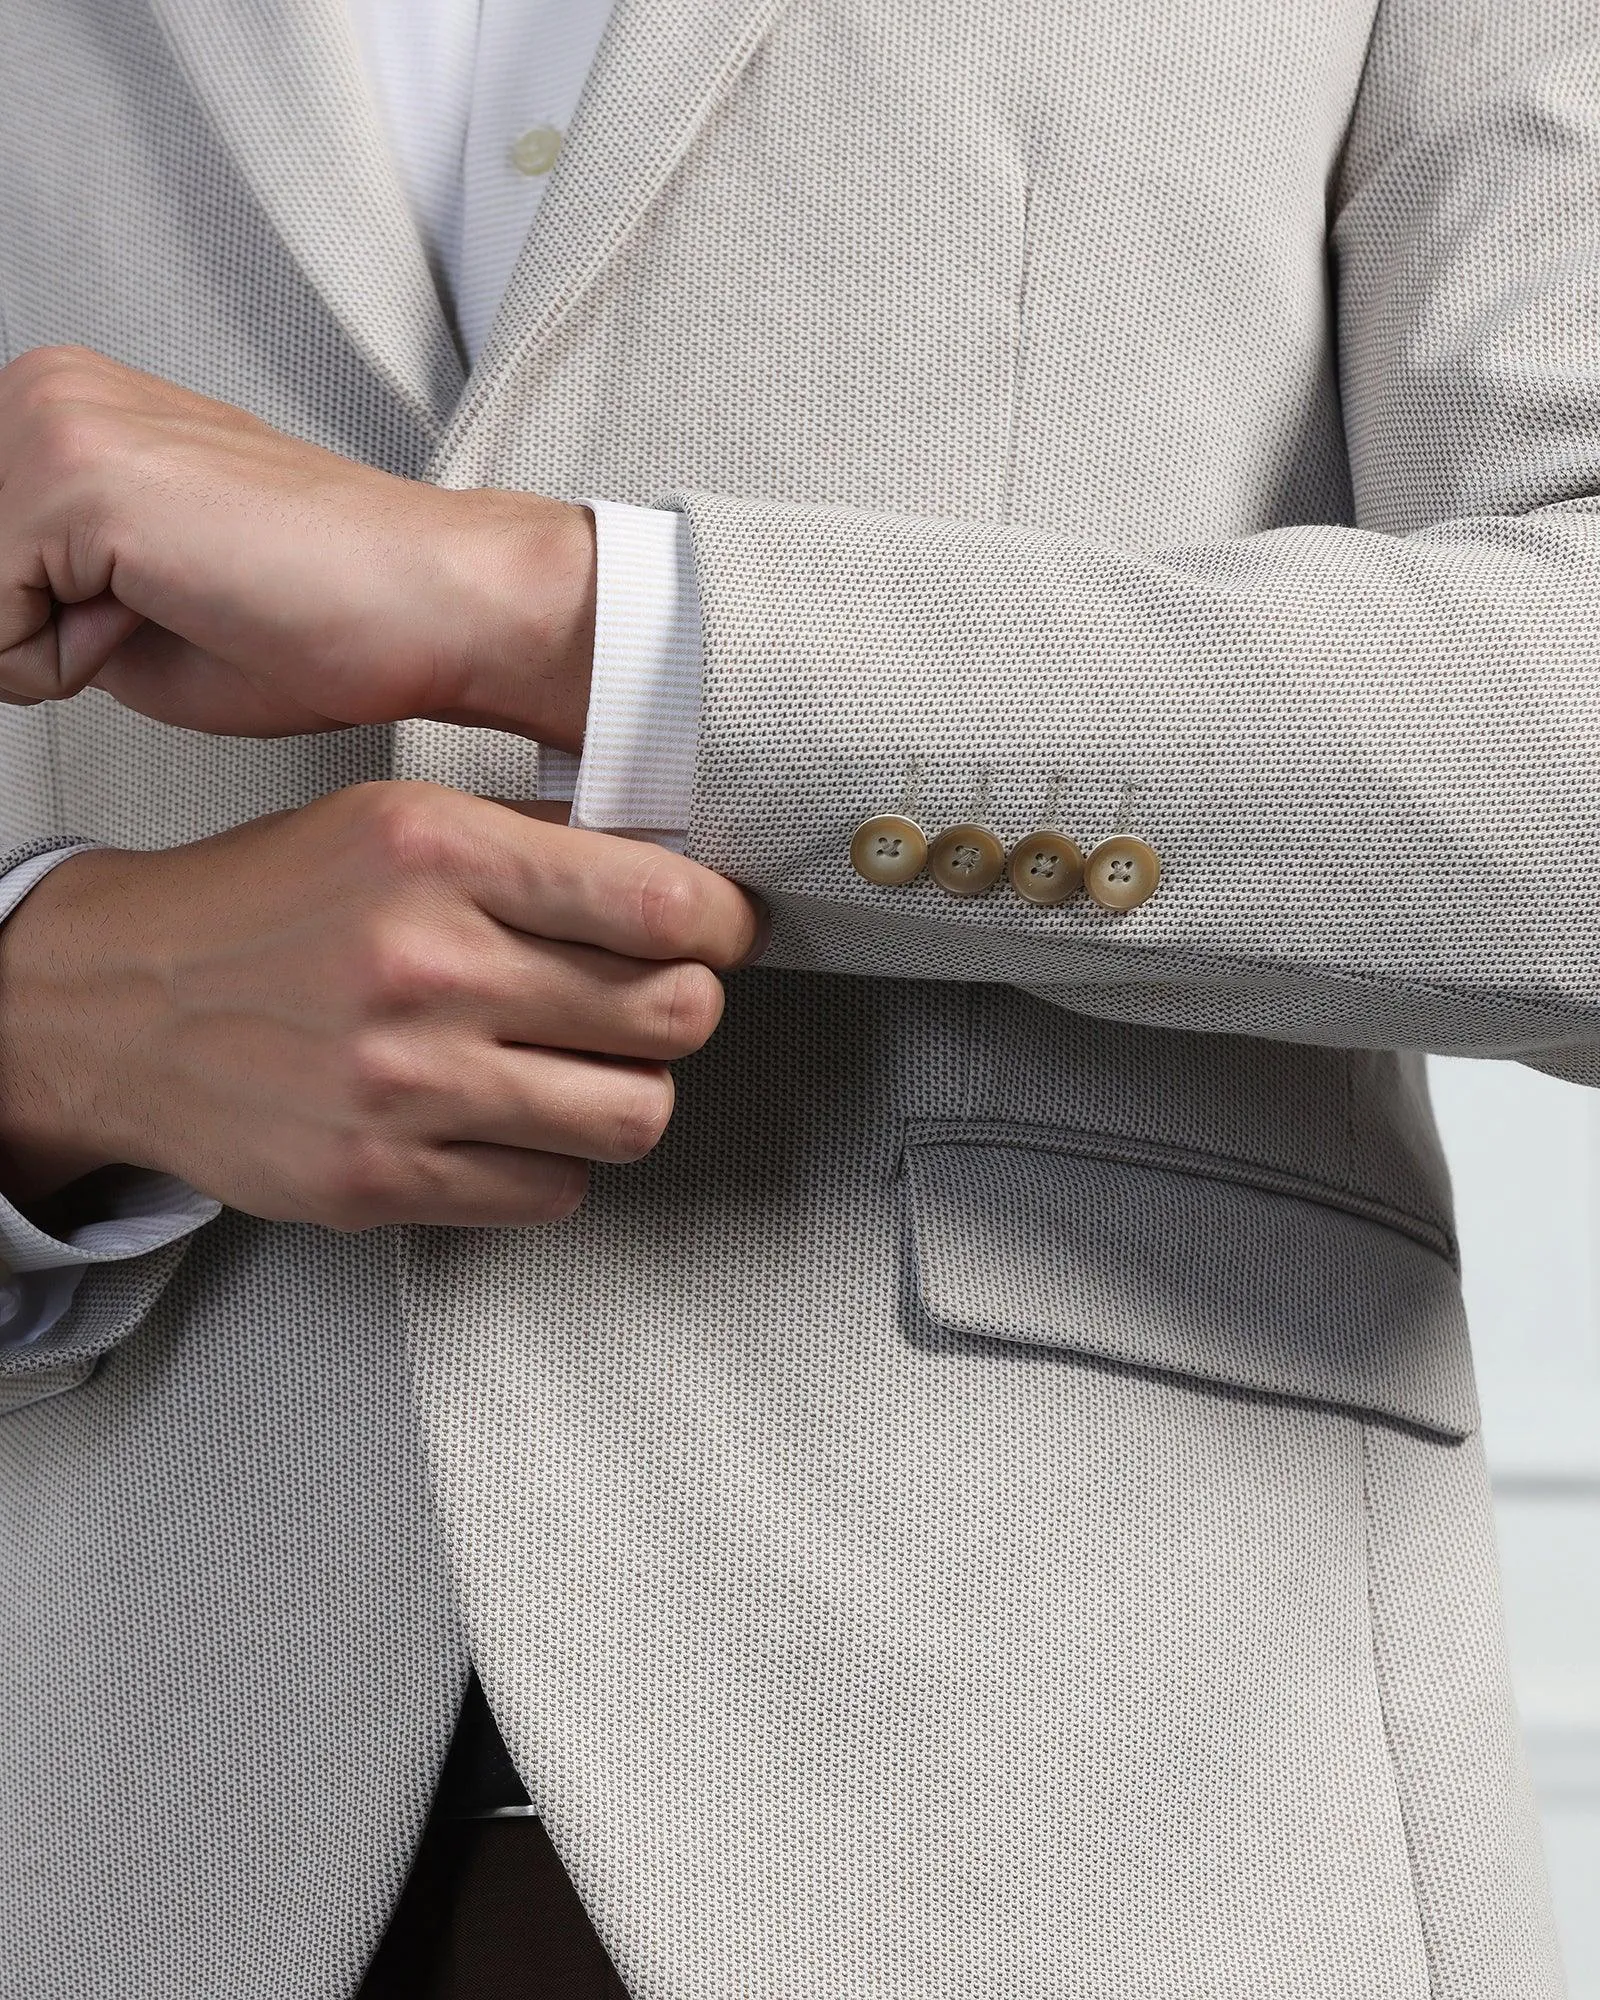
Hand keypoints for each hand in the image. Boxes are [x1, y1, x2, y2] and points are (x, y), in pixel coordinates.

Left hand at [0, 347, 595, 747]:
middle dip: (42, 636)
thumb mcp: (115, 613)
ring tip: (178, 607)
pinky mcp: (74, 476)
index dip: (48, 630)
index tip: (150, 612)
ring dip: (62, 650)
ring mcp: (54, 421)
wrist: (432, 606)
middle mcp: (46, 389)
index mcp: (65, 407)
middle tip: (168, 612)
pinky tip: (178, 610)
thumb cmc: (319, 617)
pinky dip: (75, 666)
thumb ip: (30, 600)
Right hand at [0, 785, 764, 1225]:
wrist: (117, 1007)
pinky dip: (553, 1163)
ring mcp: (403, 1084)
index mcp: (438, 852)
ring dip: (628, 1093)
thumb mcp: (390, 825)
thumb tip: (673, 877)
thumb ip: (532, 848)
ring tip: (585, 1068)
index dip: (722, 924)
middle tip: (652, 1001)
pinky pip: (554, 1191)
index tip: (721, 934)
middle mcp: (426, 965)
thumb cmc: (265, 910)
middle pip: (674, 1014)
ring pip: (635, 1115)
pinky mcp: (379, 1178)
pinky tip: (510, 1123)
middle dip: (683, 1008)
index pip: (665, 902)